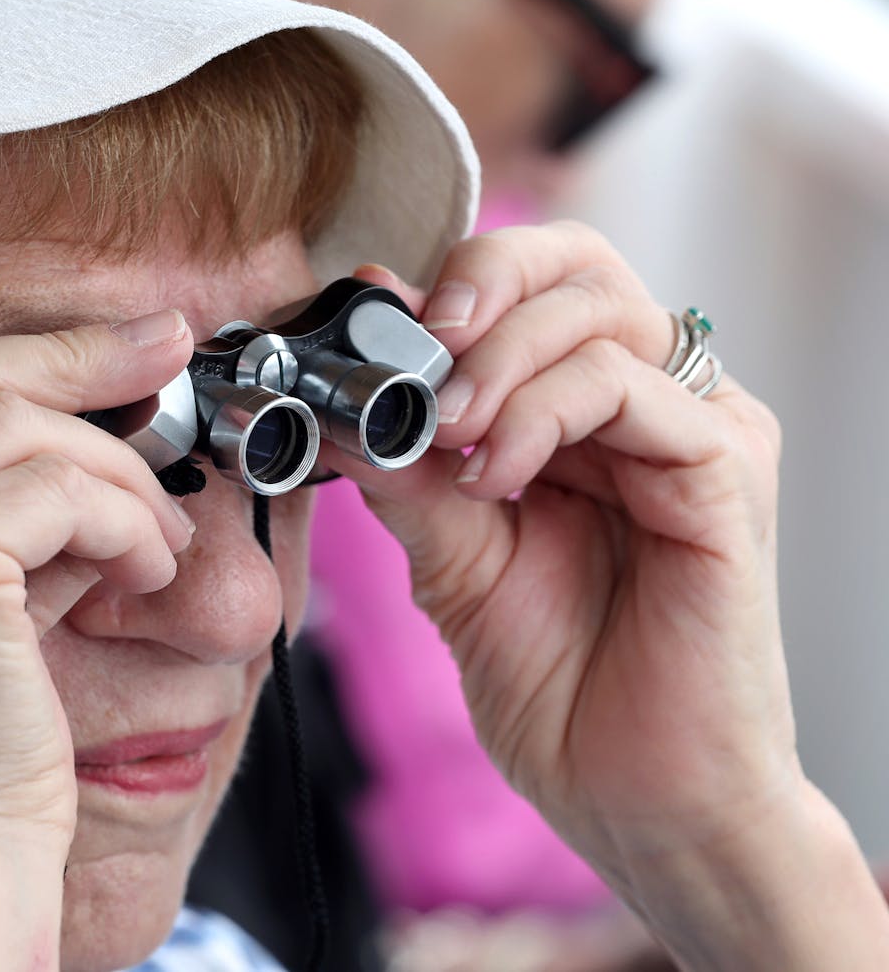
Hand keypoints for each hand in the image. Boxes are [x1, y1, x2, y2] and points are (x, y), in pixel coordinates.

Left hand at [339, 223, 787, 877]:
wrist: (635, 797)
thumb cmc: (562, 685)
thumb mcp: (453, 561)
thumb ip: (407, 473)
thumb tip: (339, 396)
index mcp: (591, 415)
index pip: (536, 285)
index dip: (454, 281)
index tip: (373, 317)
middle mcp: (653, 406)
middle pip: (579, 267)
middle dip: (479, 289)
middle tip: (418, 352)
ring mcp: (697, 434)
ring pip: (602, 314)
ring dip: (499, 362)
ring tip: (448, 438)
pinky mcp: (724, 475)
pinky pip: (635, 389)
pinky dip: (546, 412)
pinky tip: (495, 476)